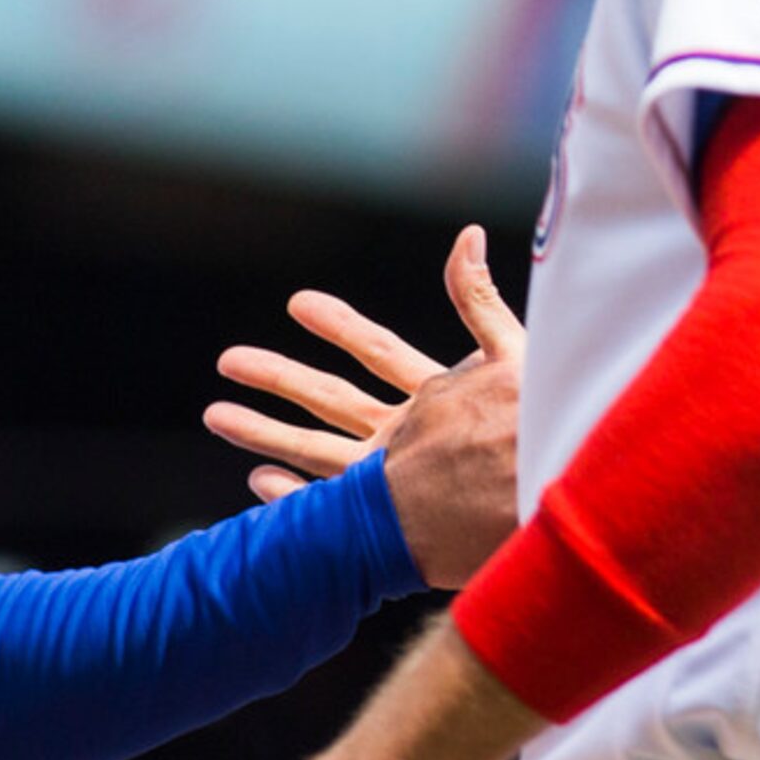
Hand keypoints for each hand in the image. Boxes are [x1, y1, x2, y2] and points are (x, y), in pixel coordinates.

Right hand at [207, 226, 526, 511]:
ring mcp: (394, 480)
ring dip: (265, 432)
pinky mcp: (389, 525)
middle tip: (228, 359)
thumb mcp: (510, 358)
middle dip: (278, 377)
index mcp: (437, 398)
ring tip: (216, 414)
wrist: (543, 506)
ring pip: (316, 448)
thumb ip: (480, 300)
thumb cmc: (536, 436)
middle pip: (330, 398)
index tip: (298, 303)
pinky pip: (329, 508)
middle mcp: (409, 437)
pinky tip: (257, 481)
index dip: (339, 326)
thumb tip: (469, 234)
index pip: (378, 352)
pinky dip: (291, 497)